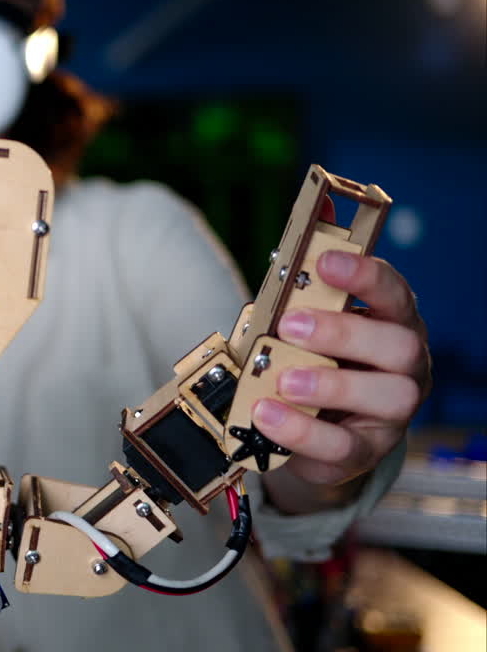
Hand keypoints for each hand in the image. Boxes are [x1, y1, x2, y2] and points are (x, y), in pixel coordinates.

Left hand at [256, 250, 430, 509]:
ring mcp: (390, 415)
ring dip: (331, 385)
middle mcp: (403, 368)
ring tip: (283, 380)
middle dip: (345, 331)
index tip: (327, 261)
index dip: (366, 275)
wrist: (311, 428)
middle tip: (291, 324)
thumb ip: (306, 278)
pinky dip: (302, 430)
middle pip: (399, 345)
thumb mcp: (304, 319)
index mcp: (391, 324)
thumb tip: (313, 215)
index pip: (395, 293)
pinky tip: (266, 415)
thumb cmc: (311, 361)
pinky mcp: (362, 453)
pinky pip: (342, 446)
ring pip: (388, 398)